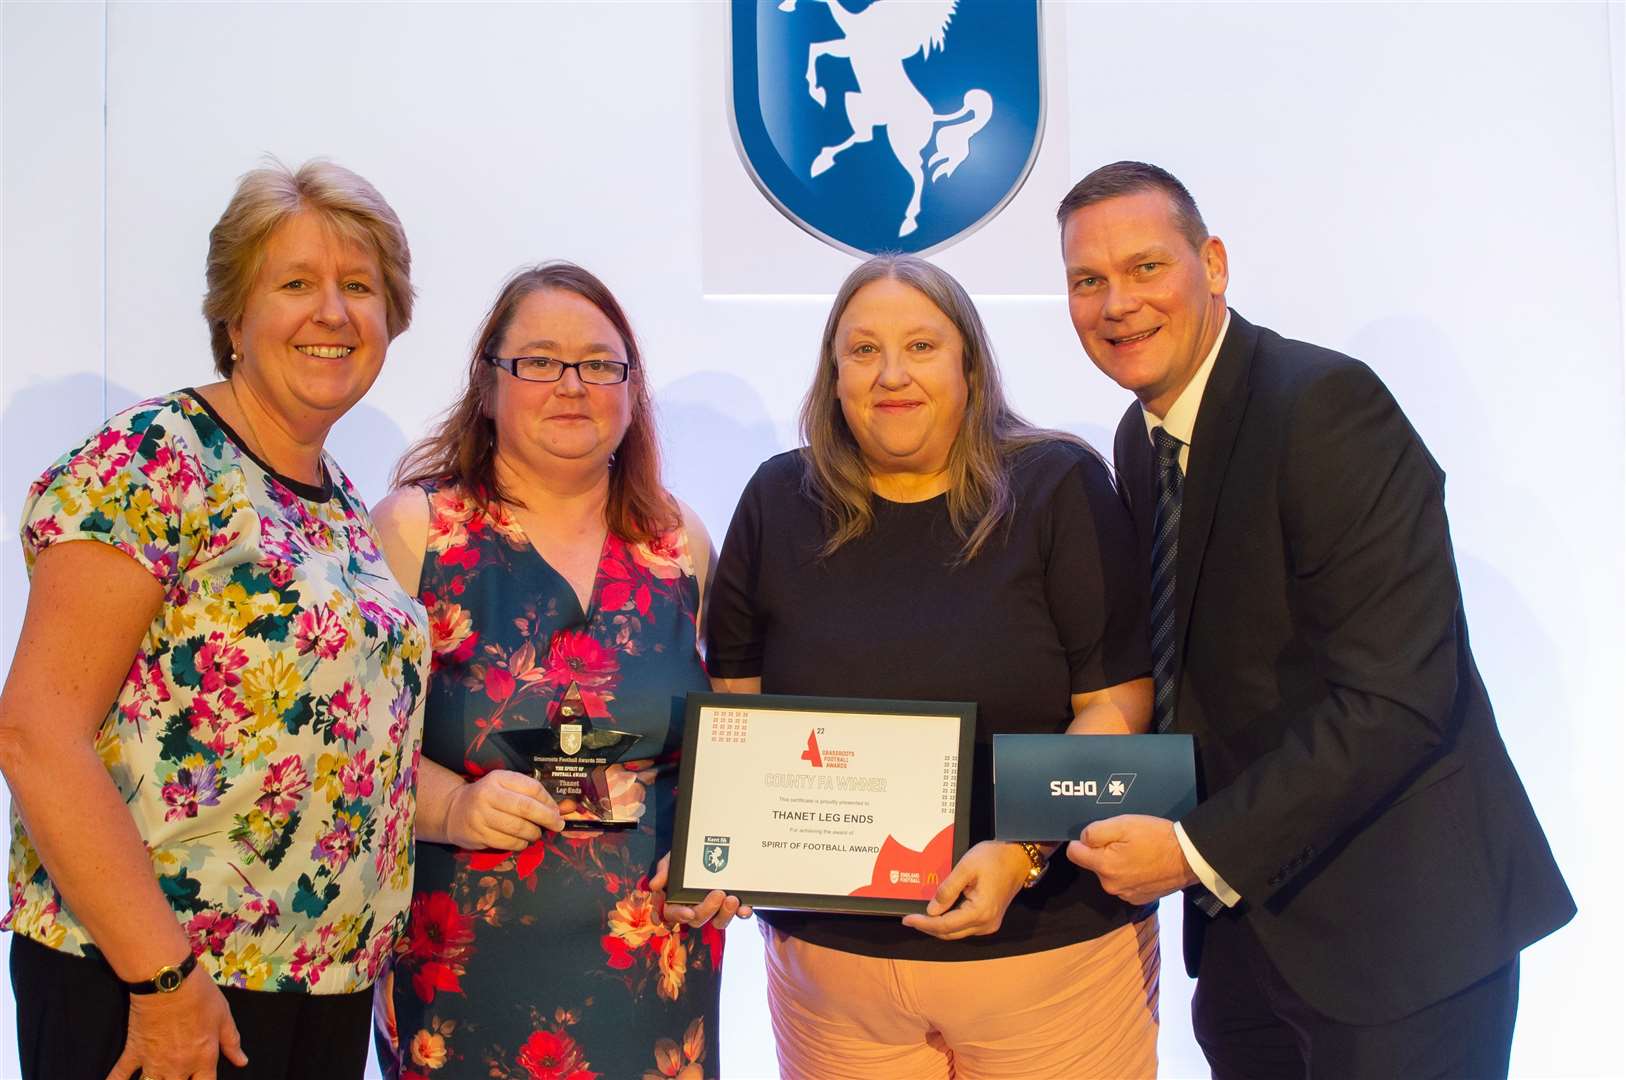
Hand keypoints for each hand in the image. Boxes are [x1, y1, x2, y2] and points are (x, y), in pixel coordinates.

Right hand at [105, 965, 246, 1079]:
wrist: (168, 981)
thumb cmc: (200, 996)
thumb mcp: (223, 1016)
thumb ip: (231, 1042)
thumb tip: (242, 1062)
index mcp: (203, 1058)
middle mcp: (178, 1066)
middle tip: (176, 1076)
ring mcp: (153, 1062)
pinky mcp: (133, 1053)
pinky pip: (118, 1076)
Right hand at [445, 770, 562, 850]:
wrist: (453, 810)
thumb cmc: (487, 797)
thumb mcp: (504, 787)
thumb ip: (528, 794)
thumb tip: (558, 810)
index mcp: (498, 778)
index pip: (531, 788)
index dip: (548, 801)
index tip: (557, 810)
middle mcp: (488, 795)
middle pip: (526, 808)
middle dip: (547, 818)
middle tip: (558, 825)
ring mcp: (481, 816)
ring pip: (518, 828)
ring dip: (534, 833)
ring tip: (536, 833)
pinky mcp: (477, 835)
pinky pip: (508, 843)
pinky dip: (520, 844)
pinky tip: (522, 841)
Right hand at [650, 852, 751, 929]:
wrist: (713, 845)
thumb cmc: (688, 856)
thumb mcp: (675, 859)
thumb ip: (665, 870)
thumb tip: (654, 885)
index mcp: (677, 900)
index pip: (672, 913)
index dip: (679, 915)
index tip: (688, 912)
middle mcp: (695, 908)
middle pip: (697, 919)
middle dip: (708, 909)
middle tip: (718, 894)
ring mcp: (714, 908)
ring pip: (718, 922)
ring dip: (725, 914)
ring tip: (732, 899)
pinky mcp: (732, 905)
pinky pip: (737, 914)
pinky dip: (742, 913)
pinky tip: (745, 907)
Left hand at [901, 840, 1030, 940]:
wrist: (1019, 857)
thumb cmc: (994, 858)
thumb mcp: (966, 868)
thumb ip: (947, 890)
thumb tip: (931, 911)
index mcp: (980, 912)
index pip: (945, 925)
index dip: (924, 924)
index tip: (907, 919)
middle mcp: (985, 924)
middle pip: (950, 933)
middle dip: (928, 928)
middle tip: (909, 919)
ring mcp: (989, 924)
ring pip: (957, 932)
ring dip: (938, 927)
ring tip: (920, 918)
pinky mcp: (990, 919)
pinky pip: (965, 926)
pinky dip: (950, 923)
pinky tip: (939, 914)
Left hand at [1066, 814, 1196, 904]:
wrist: (1189, 857)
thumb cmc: (1156, 838)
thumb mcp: (1123, 824)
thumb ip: (1095, 832)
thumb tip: (1081, 839)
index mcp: (1104, 866)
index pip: (1074, 854)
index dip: (1080, 841)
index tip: (1095, 835)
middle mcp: (1111, 885)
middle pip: (1093, 864)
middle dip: (1103, 851)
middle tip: (1124, 840)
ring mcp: (1125, 894)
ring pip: (1110, 874)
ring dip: (1117, 863)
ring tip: (1137, 851)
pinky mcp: (1138, 898)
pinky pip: (1124, 883)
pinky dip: (1130, 874)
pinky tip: (1144, 864)